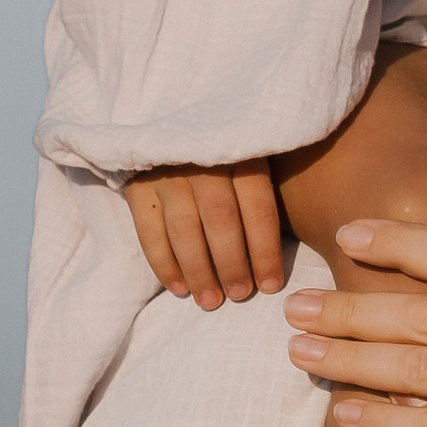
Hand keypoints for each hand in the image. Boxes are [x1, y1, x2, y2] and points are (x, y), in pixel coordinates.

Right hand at [127, 162, 286, 307]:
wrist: (172, 125)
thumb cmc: (228, 155)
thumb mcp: (255, 158)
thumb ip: (267, 193)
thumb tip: (288, 251)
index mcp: (243, 154)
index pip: (258, 209)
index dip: (265, 252)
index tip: (271, 285)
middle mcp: (204, 163)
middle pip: (221, 221)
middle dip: (232, 265)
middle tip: (240, 295)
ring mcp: (168, 174)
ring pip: (184, 230)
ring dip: (199, 271)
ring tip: (211, 300)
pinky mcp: (138, 186)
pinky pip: (149, 232)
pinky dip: (164, 264)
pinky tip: (179, 288)